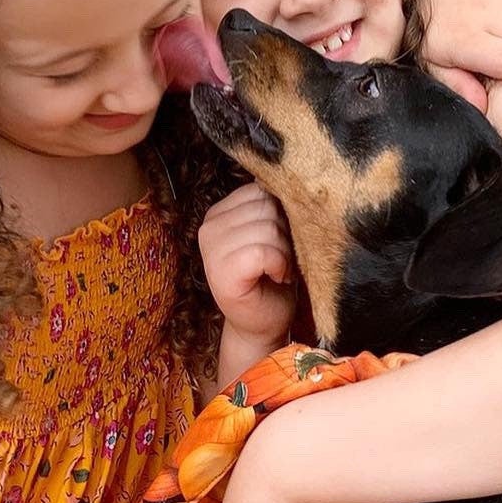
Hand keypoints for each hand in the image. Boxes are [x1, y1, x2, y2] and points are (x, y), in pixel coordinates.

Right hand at [198, 184, 296, 349]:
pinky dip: (279, 265)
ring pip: (268, 228)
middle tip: (280, 259)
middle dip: (285, 234)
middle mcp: (209, 226)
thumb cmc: (272, 276)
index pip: (261, 190)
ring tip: (277, 269)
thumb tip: (293, 178)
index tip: (279, 242)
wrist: (264, 323)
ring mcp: (211, 250)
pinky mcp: (221, 272)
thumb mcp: (271, 233)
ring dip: (285, 253)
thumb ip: (270, 207)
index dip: (281, 215)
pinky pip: (263, 251)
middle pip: (267, 207)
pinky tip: (276, 277)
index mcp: (219, 212)